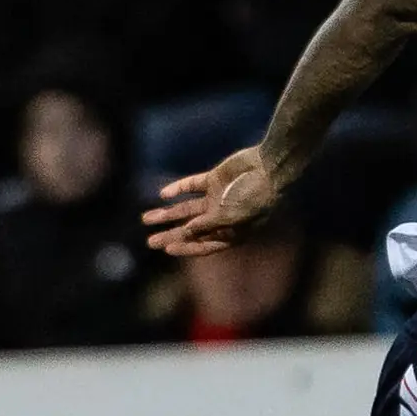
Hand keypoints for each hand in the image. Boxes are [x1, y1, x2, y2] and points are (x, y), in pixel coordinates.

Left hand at [145, 145, 285, 254]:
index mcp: (231, 231)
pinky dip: (178, 189)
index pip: (204, 244)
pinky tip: (163, 194)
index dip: (186, 248)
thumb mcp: (233, 215)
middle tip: (150, 242)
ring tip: (146, 218)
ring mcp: (218, 197)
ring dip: (167, 214)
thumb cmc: (257, 195)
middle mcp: (222, 217)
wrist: (270, 166)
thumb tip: (187, 230)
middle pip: (191, 229)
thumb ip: (209, 223)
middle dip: (170, 235)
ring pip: (187, 208)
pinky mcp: (214, 179)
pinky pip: (191, 185)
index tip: (167, 250)